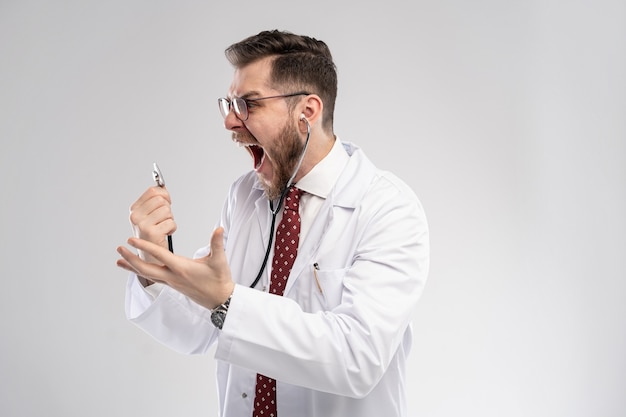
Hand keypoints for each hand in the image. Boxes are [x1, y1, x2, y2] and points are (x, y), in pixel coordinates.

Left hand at [116, 227, 234, 309]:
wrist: (220, 299)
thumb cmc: (219, 279)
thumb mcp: (219, 261)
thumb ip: (217, 243)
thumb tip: (219, 229)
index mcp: (181, 268)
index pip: (159, 255)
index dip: (144, 246)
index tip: (131, 239)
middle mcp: (173, 276)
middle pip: (146, 269)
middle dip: (131, 259)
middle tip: (119, 248)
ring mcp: (171, 282)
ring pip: (147, 275)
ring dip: (132, 267)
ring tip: (119, 261)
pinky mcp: (172, 285)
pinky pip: (152, 278)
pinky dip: (141, 273)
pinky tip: (136, 270)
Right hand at [128, 186, 176, 263]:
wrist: (150, 256)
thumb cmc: (152, 234)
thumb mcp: (150, 215)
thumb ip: (155, 200)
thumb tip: (163, 186)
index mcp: (134, 209)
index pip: (153, 191)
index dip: (164, 195)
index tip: (166, 202)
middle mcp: (135, 216)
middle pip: (161, 200)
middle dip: (167, 208)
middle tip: (164, 218)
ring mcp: (142, 224)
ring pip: (167, 211)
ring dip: (170, 219)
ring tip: (163, 227)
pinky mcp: (151, 233)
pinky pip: (171, 222)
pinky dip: (172, 228)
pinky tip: (165, 234)